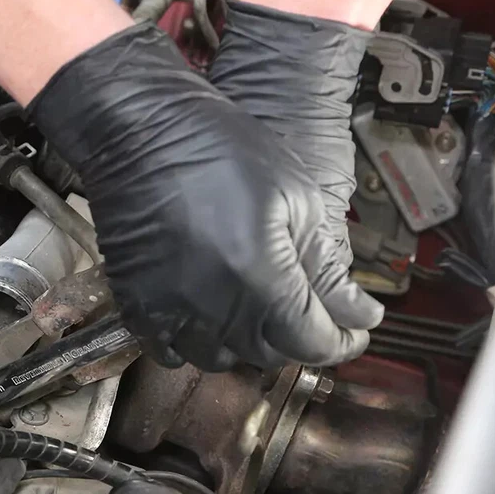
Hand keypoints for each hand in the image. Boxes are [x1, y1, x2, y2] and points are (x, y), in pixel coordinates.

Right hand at [29, 24, 382, 369]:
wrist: (141, 132)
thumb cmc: (225, 149)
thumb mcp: (296, 196)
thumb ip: (326, 266)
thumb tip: (358, 315)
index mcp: (262, 276)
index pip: (313, 340)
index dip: (343, 340)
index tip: (358, 328)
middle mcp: (214, 307)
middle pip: (269, 355)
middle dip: (299, 339)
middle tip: (311, 312)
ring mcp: (170, 311)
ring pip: (220, 361)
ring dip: (246, 346)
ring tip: (258, 316)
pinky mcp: (136, 306)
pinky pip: (168, 353)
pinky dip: (193, 347)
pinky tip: (207, 322)